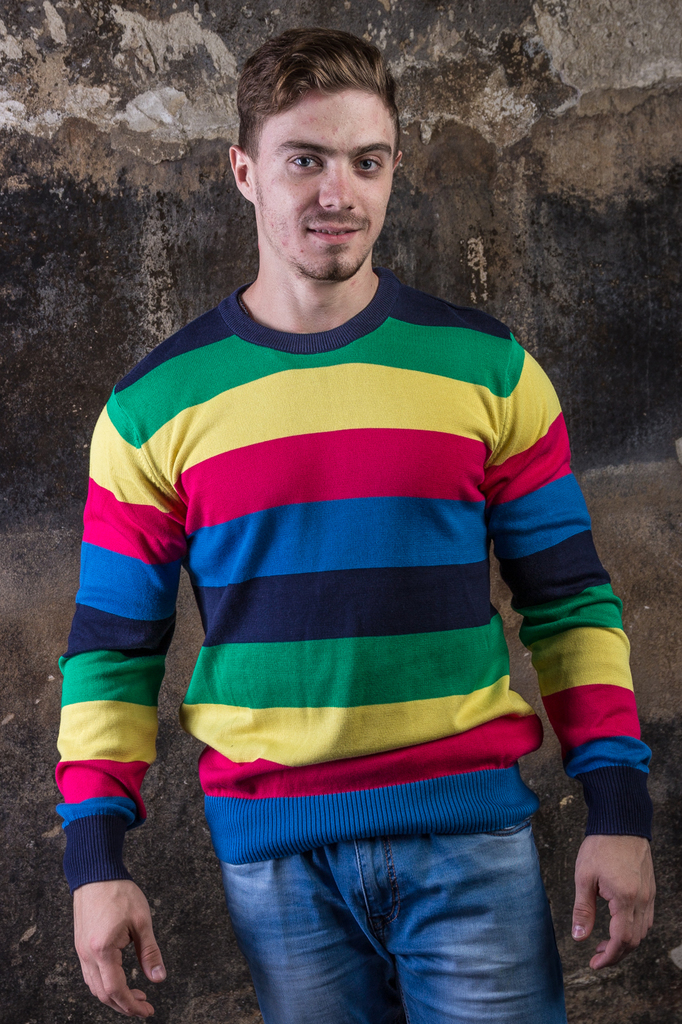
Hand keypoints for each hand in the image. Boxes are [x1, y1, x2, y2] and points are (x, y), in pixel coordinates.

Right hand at [73, 879, 165, 1016]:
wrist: (95, 873)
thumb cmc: (118, 891)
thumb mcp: (141, 921)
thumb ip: (150, 952)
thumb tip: (158, 978)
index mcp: (103, 950)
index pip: (116, 990)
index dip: (132, 1005)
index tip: (147, 1011)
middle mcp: (87, 955)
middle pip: (103, 994)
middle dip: (124, 1005)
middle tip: (145, 1006)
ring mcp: (81, 951)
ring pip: (94, 987)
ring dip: (114, 996)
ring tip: (135, 995)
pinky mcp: (81, 945)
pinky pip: (90, 975)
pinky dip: (104, 984)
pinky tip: (118, 979)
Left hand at [572, 834, 654, 969]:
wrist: (621, 822)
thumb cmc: (600, 846)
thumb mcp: (584, 877)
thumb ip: (583, 909)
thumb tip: (579, 936)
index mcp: (626, 898)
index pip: (621, 940)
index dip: (608, 957)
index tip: (594, 964)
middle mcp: (642, 900)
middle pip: (634, 940)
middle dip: (616, 954)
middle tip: (597, 958)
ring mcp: (649, 895)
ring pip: (642, 931)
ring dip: (625, 943)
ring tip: (605, 944)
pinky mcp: (649, 889)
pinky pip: (646, 919)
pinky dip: (633, 930)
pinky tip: (618, 926)